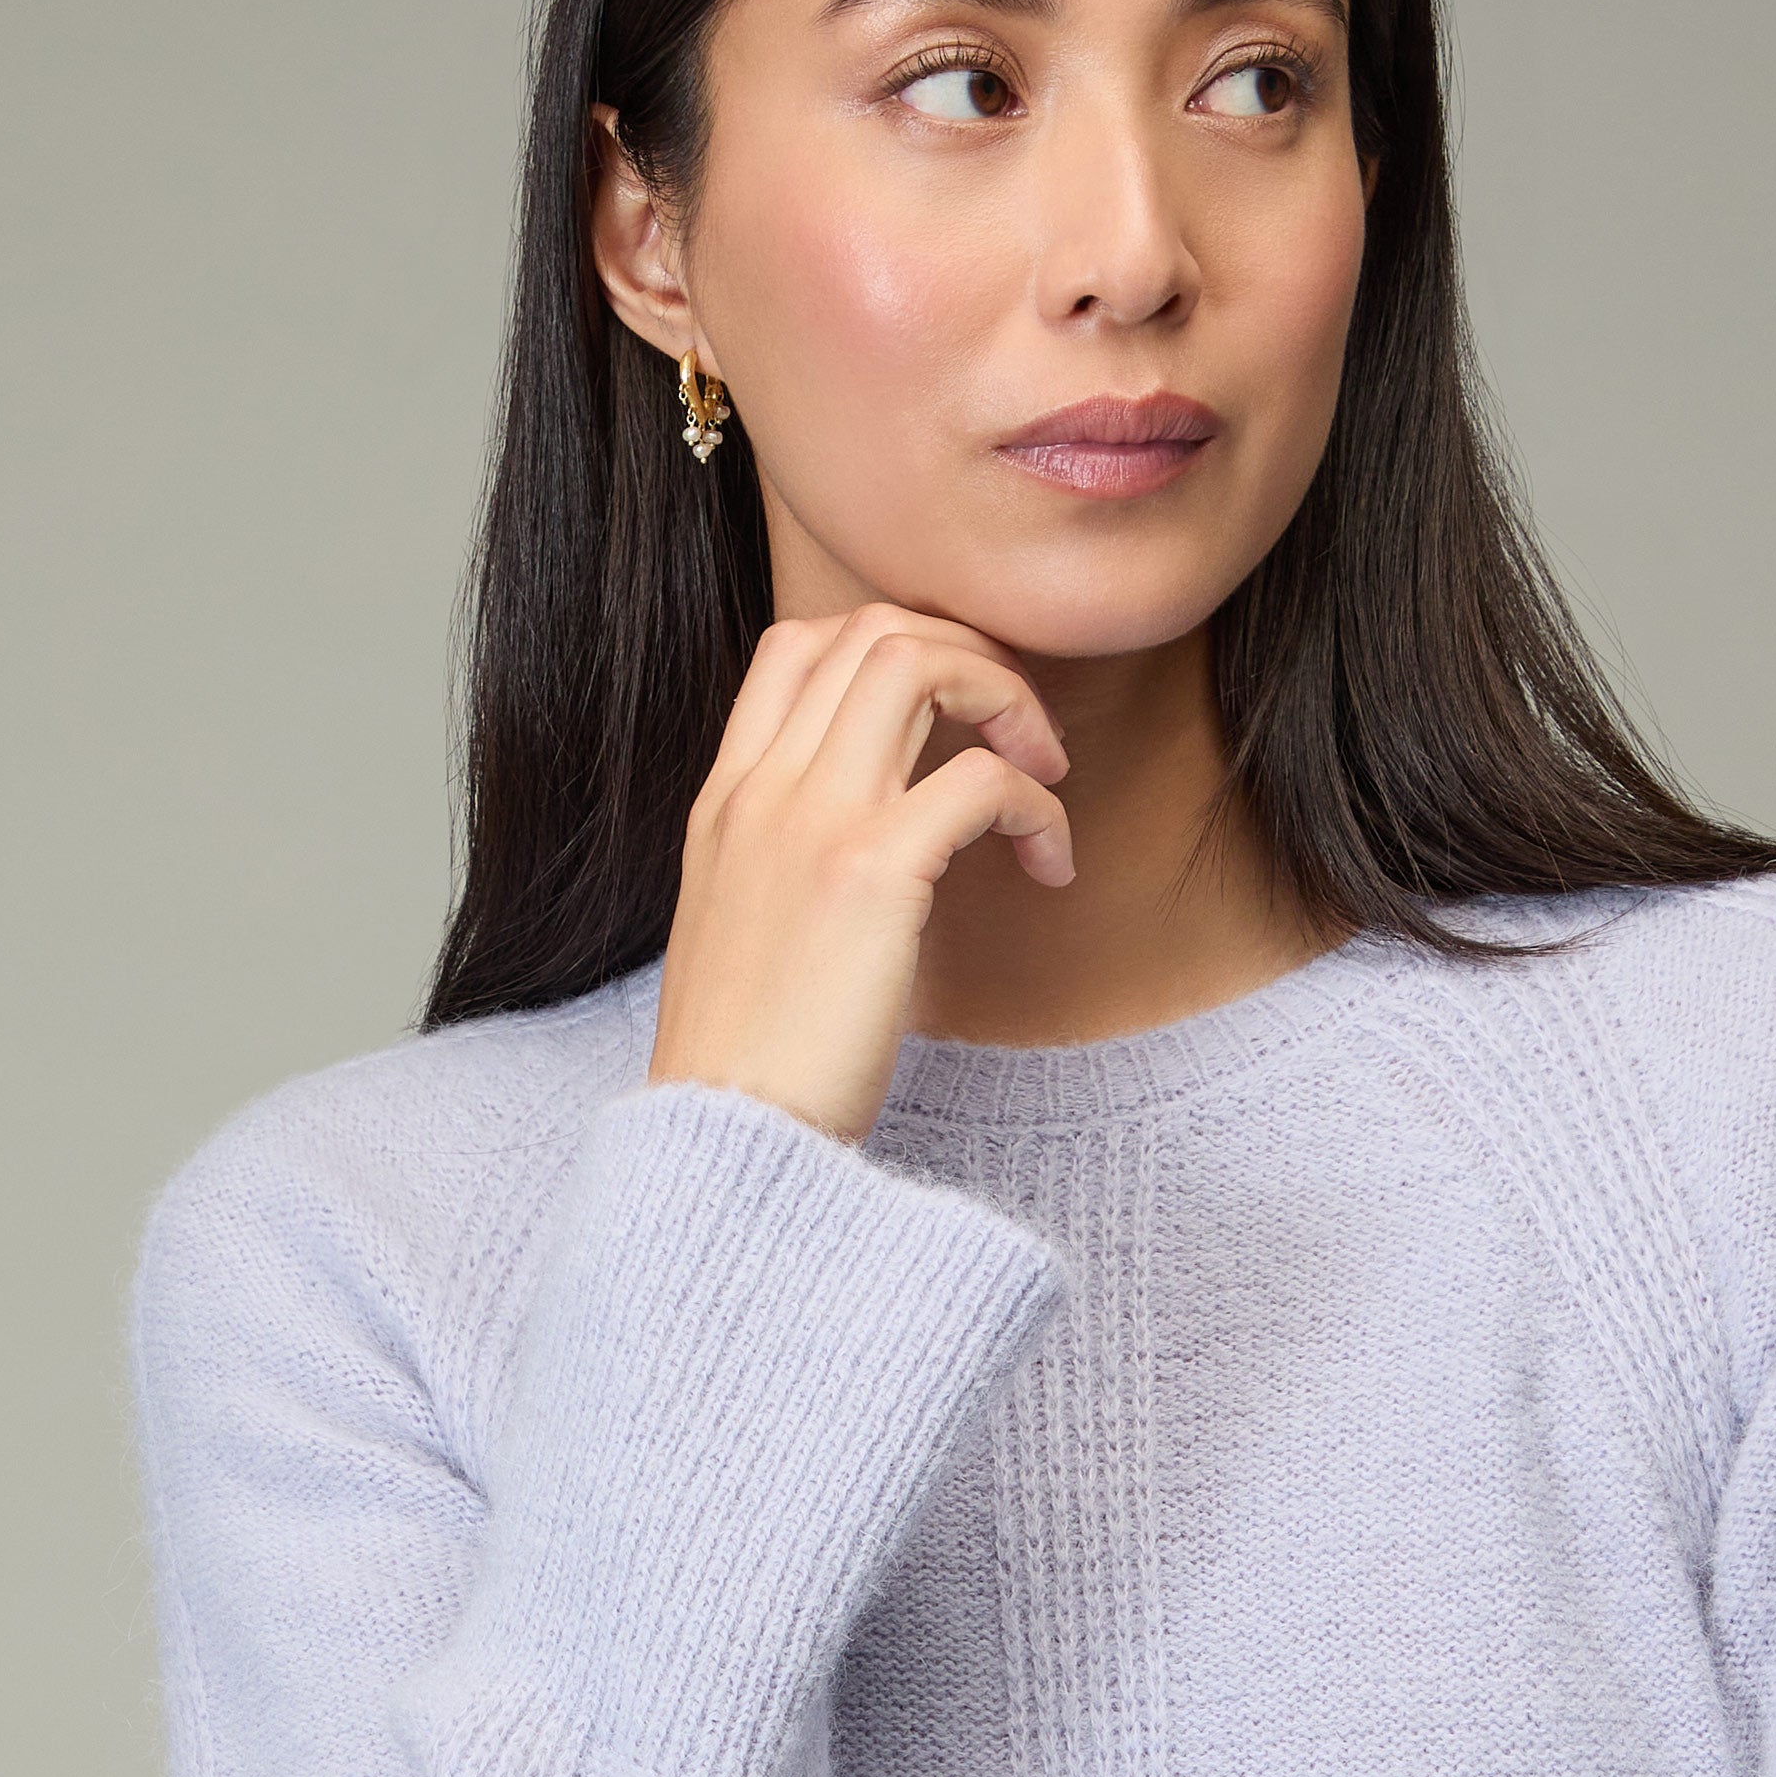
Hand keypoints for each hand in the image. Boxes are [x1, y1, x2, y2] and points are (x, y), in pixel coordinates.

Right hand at [648, 601, 1072, 1141]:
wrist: (723, 1143)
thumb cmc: (748, 1068)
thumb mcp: (746, 933)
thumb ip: (790, 863)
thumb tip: (881, 848)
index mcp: (725, 802)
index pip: (798, 645)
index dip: (897, 648)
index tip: (953, 717)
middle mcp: (762, 792)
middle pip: (872, 632)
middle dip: (970, 657)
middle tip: (1021, 734)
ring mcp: (811, 822)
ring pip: (918, 665)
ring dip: (1005, 701)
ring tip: (1045, 776)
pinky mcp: (872, 875)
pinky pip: (983, 781)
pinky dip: (1038, 808)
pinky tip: (1051, 868)